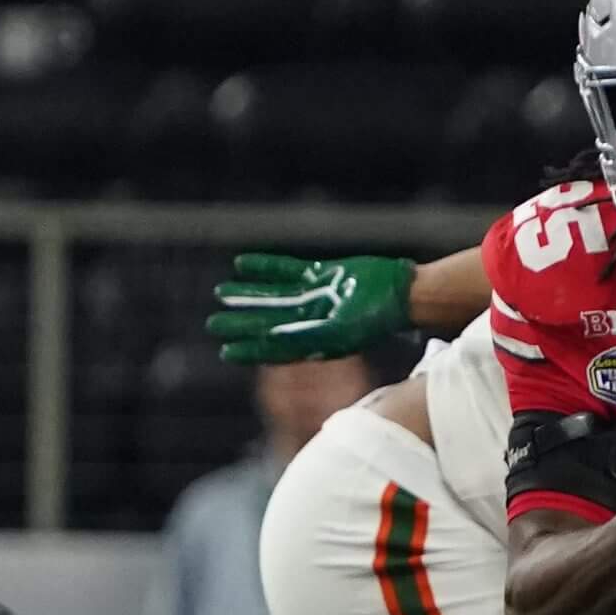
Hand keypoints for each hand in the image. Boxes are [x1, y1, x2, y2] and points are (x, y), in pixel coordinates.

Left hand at [207, 254, 414, 363]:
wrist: (402, 294)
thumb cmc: (375, 319)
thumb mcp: (338, 333)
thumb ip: (304, 336)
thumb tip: (270, 340)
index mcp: (315, 341)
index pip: (275, 348)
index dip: (249, 350)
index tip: (225, 351)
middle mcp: (313, 320)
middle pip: (269, 321)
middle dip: (241, 323)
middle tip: (213, 324)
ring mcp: (317, 296)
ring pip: (274, 295)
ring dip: (248, 294)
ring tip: (220, 292)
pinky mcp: (323, 274)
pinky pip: (288, 270)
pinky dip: (266, 266)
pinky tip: (242, 263)